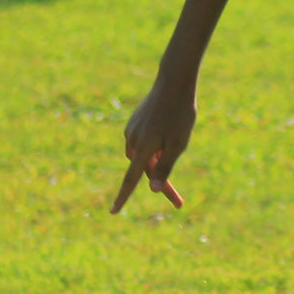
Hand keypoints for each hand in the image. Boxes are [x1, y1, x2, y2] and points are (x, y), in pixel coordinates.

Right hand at [112, 76, 194, 212]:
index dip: (122, 197)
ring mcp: (132, 130)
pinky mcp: (134, 122)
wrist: (173, 82)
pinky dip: (154, 148)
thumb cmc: (180, 115)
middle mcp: (133, 140)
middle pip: (143, 171)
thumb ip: (165, 168)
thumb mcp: (178, 144)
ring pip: (144, 157)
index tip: (113, 211)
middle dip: (159, 183)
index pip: (130, 180)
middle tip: (179, 202)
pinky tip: (169, 131)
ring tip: (177, 142)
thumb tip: (152, 189)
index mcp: (143, 148)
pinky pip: (143, 143)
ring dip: (158, 161)